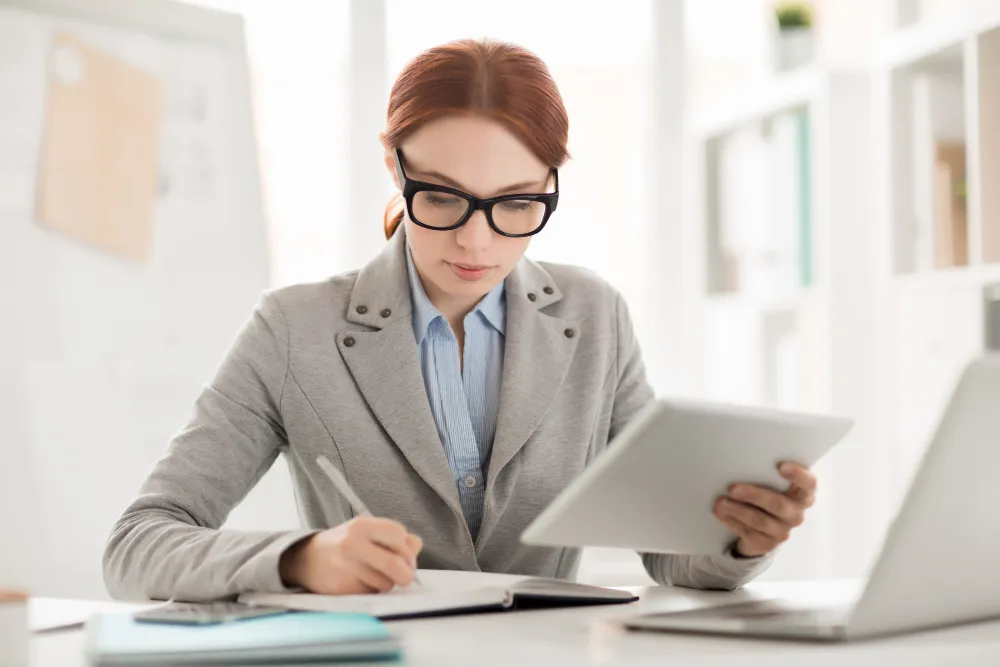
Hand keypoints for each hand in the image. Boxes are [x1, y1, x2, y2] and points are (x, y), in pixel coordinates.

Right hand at [279, 517, 423, 594]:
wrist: (307, 559)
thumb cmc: (345, 545)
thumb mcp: (368, 532)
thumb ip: (395, 537)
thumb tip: (416, 545)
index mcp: (362, 525)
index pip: (398, 535)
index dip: (409, 551)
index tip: (409, 559)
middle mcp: (353, 543)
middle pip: (394, 563)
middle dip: (406, 574)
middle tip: (405, 577)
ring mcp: (345, 566)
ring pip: (384, 583)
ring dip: (386, 583)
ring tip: (373, 575)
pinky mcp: (341, 587)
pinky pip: (370, 593)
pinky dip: (371, 591)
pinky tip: (360, 582)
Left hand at [713, 462, 816, 557]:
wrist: (761, 526)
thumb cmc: (767, 494)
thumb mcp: (770, 483)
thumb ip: (766, 474)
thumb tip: (742, 461)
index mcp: (802, 494)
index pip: (808, 484)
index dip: (797, 475)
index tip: (780, 466)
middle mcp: (796, 513)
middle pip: (778, 505)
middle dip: (754, 495)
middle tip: (733, 488)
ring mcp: (783, 531)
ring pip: (760, 521)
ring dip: (738, 510)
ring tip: (721, 502)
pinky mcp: (767, 543)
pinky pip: (748, 533)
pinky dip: (732, 521)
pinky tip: (721, 513)